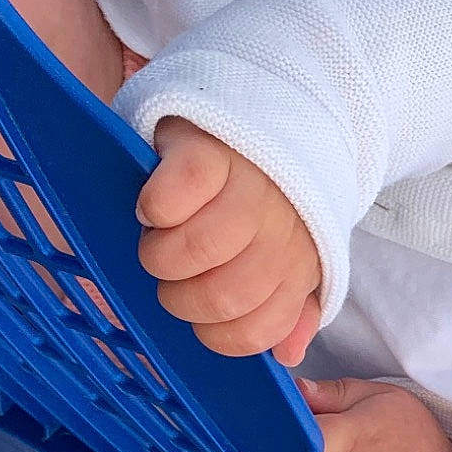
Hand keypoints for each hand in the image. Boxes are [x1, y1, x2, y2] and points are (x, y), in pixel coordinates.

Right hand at [137, 117, 321, 362]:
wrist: (274, 98)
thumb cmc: (271, 188)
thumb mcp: (293, 248)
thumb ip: (290, 305)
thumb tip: (287, 352)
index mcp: (297, 263)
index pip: (253, 332)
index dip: (214, 332)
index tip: (200, 303)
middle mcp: (279, 230)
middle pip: (221, 298)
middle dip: (181, 296)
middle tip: (174, 271)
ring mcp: (246, 189)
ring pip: (196, 252)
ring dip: (163, 254)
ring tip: (160, 237)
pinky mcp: (208, 152)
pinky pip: (171, 198)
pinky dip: (154, 208)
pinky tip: (155, 204)